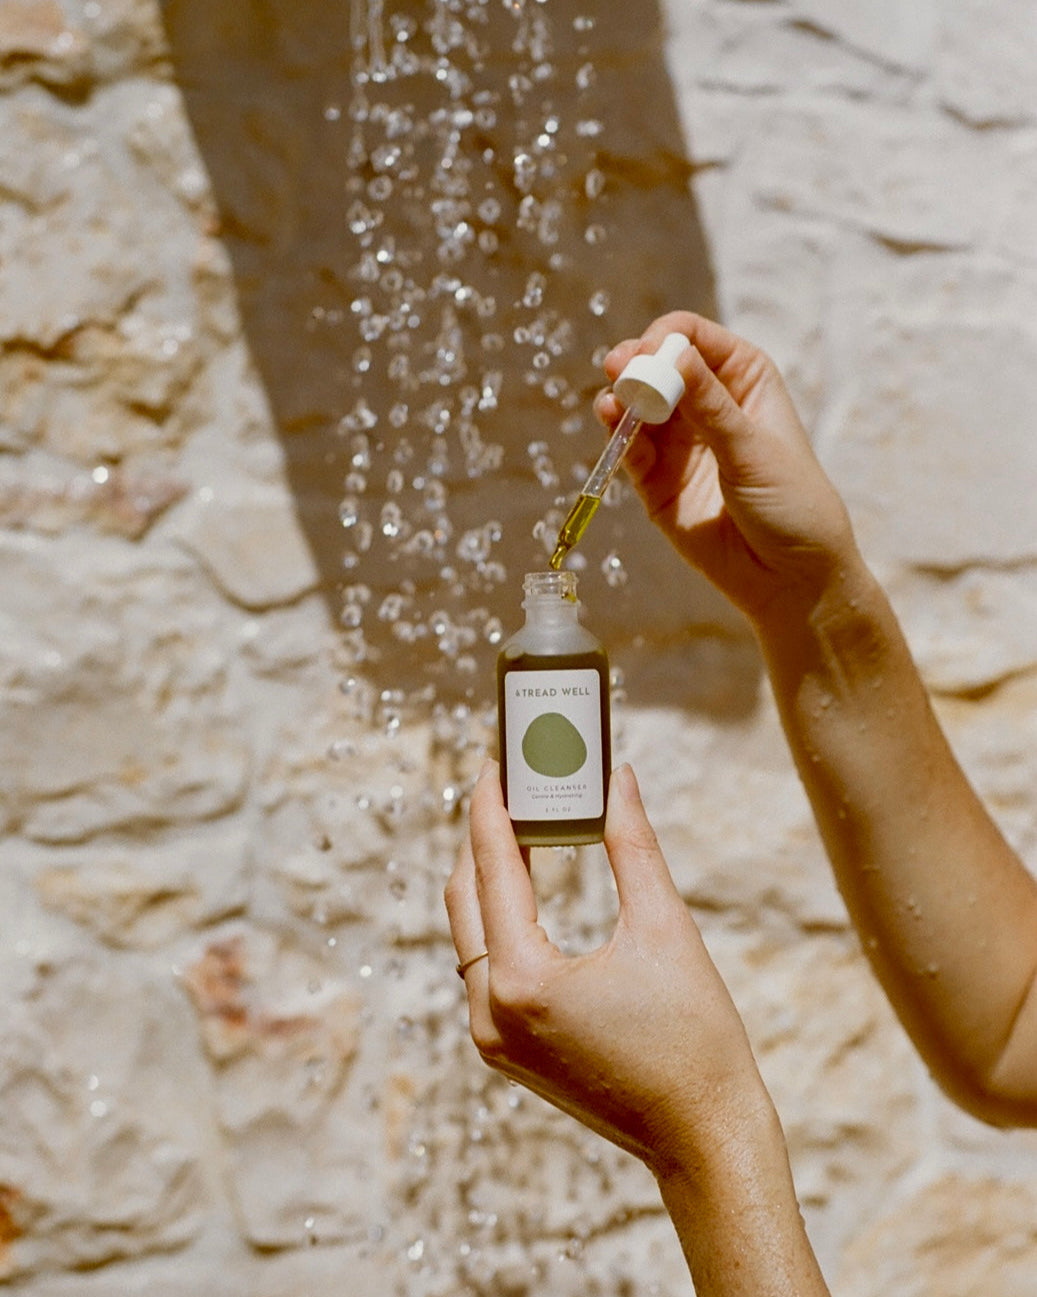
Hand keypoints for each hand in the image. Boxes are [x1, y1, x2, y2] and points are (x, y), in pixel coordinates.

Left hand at [444, 760, 772, 1179]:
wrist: (705, 1139)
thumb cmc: (696, 1038)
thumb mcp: (665, 928)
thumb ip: (632, 844)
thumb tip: (617, 777)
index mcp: (523, 981)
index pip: (493, 868)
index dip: (492, 806)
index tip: (495, 760)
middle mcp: (490, 1013)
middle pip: (465, 898)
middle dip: (482, 835)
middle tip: (506, 783)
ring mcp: (492, 1038)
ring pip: (469, 934)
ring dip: (488, 877)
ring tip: (518, 823)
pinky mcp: (506, 1051)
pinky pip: (485, 966)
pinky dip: (500, 920)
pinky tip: (525, 885)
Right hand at [598, 312, 858, 623]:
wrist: (790, 579)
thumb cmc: (792, 505)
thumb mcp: (754, 449)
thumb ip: (710, 405)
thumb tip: (674, 354)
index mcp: (744, 381)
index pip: (696, 339)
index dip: (669, 338)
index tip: (652, 352)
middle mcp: (708, 406)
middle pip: (660, 368)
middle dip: (637, 364)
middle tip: (619, 368)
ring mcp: (680, 445)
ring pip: (639, 407)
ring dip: (622, 398)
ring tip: (613, 400)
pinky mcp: (658, 483)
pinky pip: (630, 451)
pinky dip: (617, 436)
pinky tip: (612, 423)